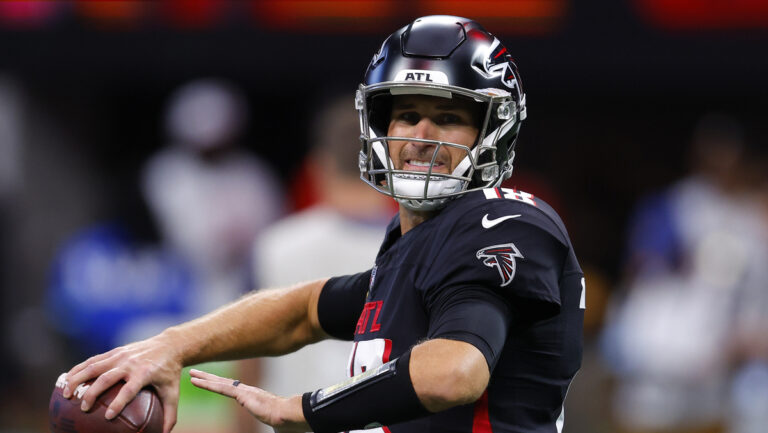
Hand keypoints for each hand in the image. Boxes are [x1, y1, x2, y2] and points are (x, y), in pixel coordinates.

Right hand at [63, 332, 182, 432]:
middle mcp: (130, 363)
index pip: (129, 389)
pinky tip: (66, 380)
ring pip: (94, 367)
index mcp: (145, 373)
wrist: (170, 345)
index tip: (108, 417)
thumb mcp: (173, 393)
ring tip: (65, 395)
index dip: (118, 403)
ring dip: (78, 379)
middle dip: (92, 393)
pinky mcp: (115, 352)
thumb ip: (169, 415)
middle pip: (106, 378)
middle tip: (83, 409)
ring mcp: (121, 355)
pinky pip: (93, 360)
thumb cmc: (170, 373)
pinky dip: (78, 369)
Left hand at [189, 369, 308, 432]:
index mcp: (254, 398)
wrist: (290, 416)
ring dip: (205, 378)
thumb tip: (279, 430)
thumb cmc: (287, 423)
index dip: (223, 385)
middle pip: (225, 383)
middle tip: (196, 373)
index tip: (214, 381)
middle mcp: (248, 392)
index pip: (234, 389)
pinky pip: (221, 388)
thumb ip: (272, 424)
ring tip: (192, 374)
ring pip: (220, 383)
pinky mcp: (242, 394)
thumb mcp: (275, 424)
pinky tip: (196, 381)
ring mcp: (245, 392)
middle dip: (210, 378)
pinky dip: (207, 384)